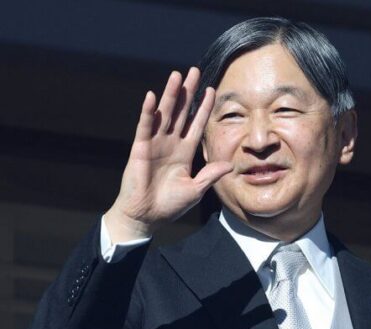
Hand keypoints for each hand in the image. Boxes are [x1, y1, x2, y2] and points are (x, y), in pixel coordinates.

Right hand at [104, 68, 231, 241]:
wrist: (146, 216)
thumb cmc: (169, 204)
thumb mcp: (196, 189)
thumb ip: (210, 175)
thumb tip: (230, 164)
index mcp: (184, 151)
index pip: (196, 124)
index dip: (204, 107)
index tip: (213, 90)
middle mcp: (170, 143)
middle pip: (181, 111)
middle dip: (188, 92)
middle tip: (195, 71)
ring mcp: (155, 143)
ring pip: (164, 113)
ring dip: (170, 94)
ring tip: (176, 75)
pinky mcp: (140, 148)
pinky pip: (145, 126)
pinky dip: (148, 112)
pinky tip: (152, 96)